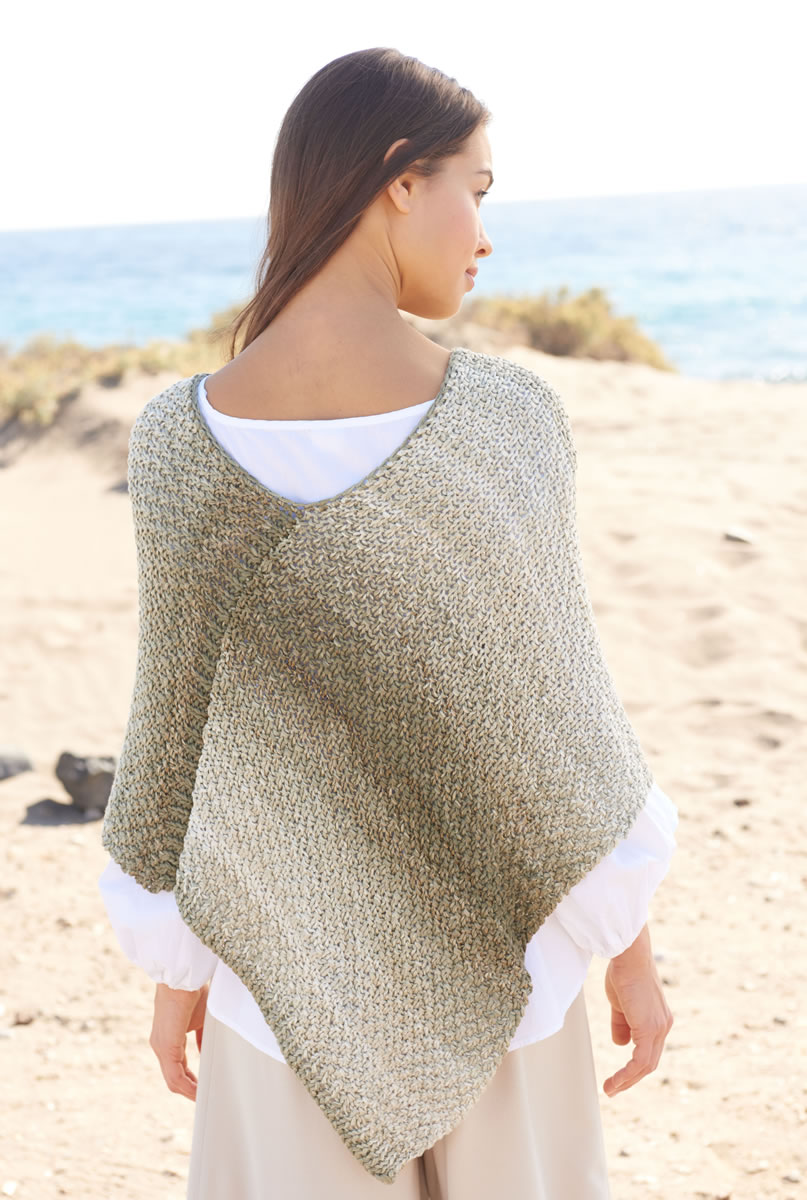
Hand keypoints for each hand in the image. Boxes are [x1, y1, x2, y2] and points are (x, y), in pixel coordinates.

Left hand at [149, 981, 208, 1099]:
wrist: (184, 976)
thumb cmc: (193, 991)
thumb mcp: (201, 1019)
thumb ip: (201, 1038)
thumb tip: (205, 1053)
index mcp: (167, 1038)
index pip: (178, 1067)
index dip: (191, 1080)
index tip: (204, 1087)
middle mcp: (160, 1045)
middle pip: (174, 1079)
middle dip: (190, 1090)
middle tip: (206, 1098)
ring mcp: (160, 1048)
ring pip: (173, 1081)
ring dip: (189, 1092)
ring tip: (204, 1099)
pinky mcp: (165, 1048)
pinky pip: (175, 1077)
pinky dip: (188, 1087)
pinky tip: (200, 1093)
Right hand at [602, 922, 672, 1096]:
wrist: (629, 956)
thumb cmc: (623, 972)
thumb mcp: (620, 1003)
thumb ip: (622, 1024)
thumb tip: (621, 1044)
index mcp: (658, 1019)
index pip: (649, 1050)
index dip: (634, 1065)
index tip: (620, 1076)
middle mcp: (663, 1026)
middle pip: (649, 1062)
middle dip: (630, 1078)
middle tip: (613, 1089)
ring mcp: (659, 1028)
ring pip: (646, 1065)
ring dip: (627, 1080)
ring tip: (610, 1090)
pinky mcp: (650, 1028)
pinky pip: (640, 1061)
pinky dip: (627, 1074)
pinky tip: (614, 1081)